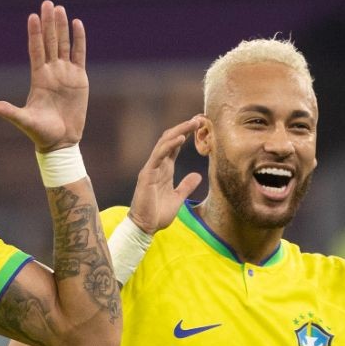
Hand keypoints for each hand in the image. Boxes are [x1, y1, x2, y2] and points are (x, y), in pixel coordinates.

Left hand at [0, 1, 87, 151]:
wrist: (61, 141)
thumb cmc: (40, 132)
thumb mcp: (24, 121)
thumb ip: (9, 112)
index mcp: (38, 78)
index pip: (36, 50)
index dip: (35, 33)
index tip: (32, 17)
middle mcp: (51, 72)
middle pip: (50, 41)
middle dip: (48, 23)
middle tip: (47, 3)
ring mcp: (66, 73)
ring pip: (64, 44)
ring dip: (62, 27)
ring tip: (60, 8)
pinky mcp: (80, 79)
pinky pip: (79, 54)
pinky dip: (79, 40)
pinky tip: (77, 24)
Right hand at [128, 119, 204, 233]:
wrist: (144, 227)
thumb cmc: (157, 214)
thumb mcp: (178, 199)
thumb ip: (186, 186)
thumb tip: (198, 175)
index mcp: (164, 169)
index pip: (174, 146)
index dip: (186, 134)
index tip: (199, 124)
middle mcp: (157, 165)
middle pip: (170, 140)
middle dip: (184, 127)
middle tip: (199, 118)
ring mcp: (151, 168)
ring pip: (164, 143)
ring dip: (179, 131)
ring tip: (193, 123)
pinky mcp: (147, 175)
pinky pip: (158, 155)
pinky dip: (169, 145)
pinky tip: (181, 138)